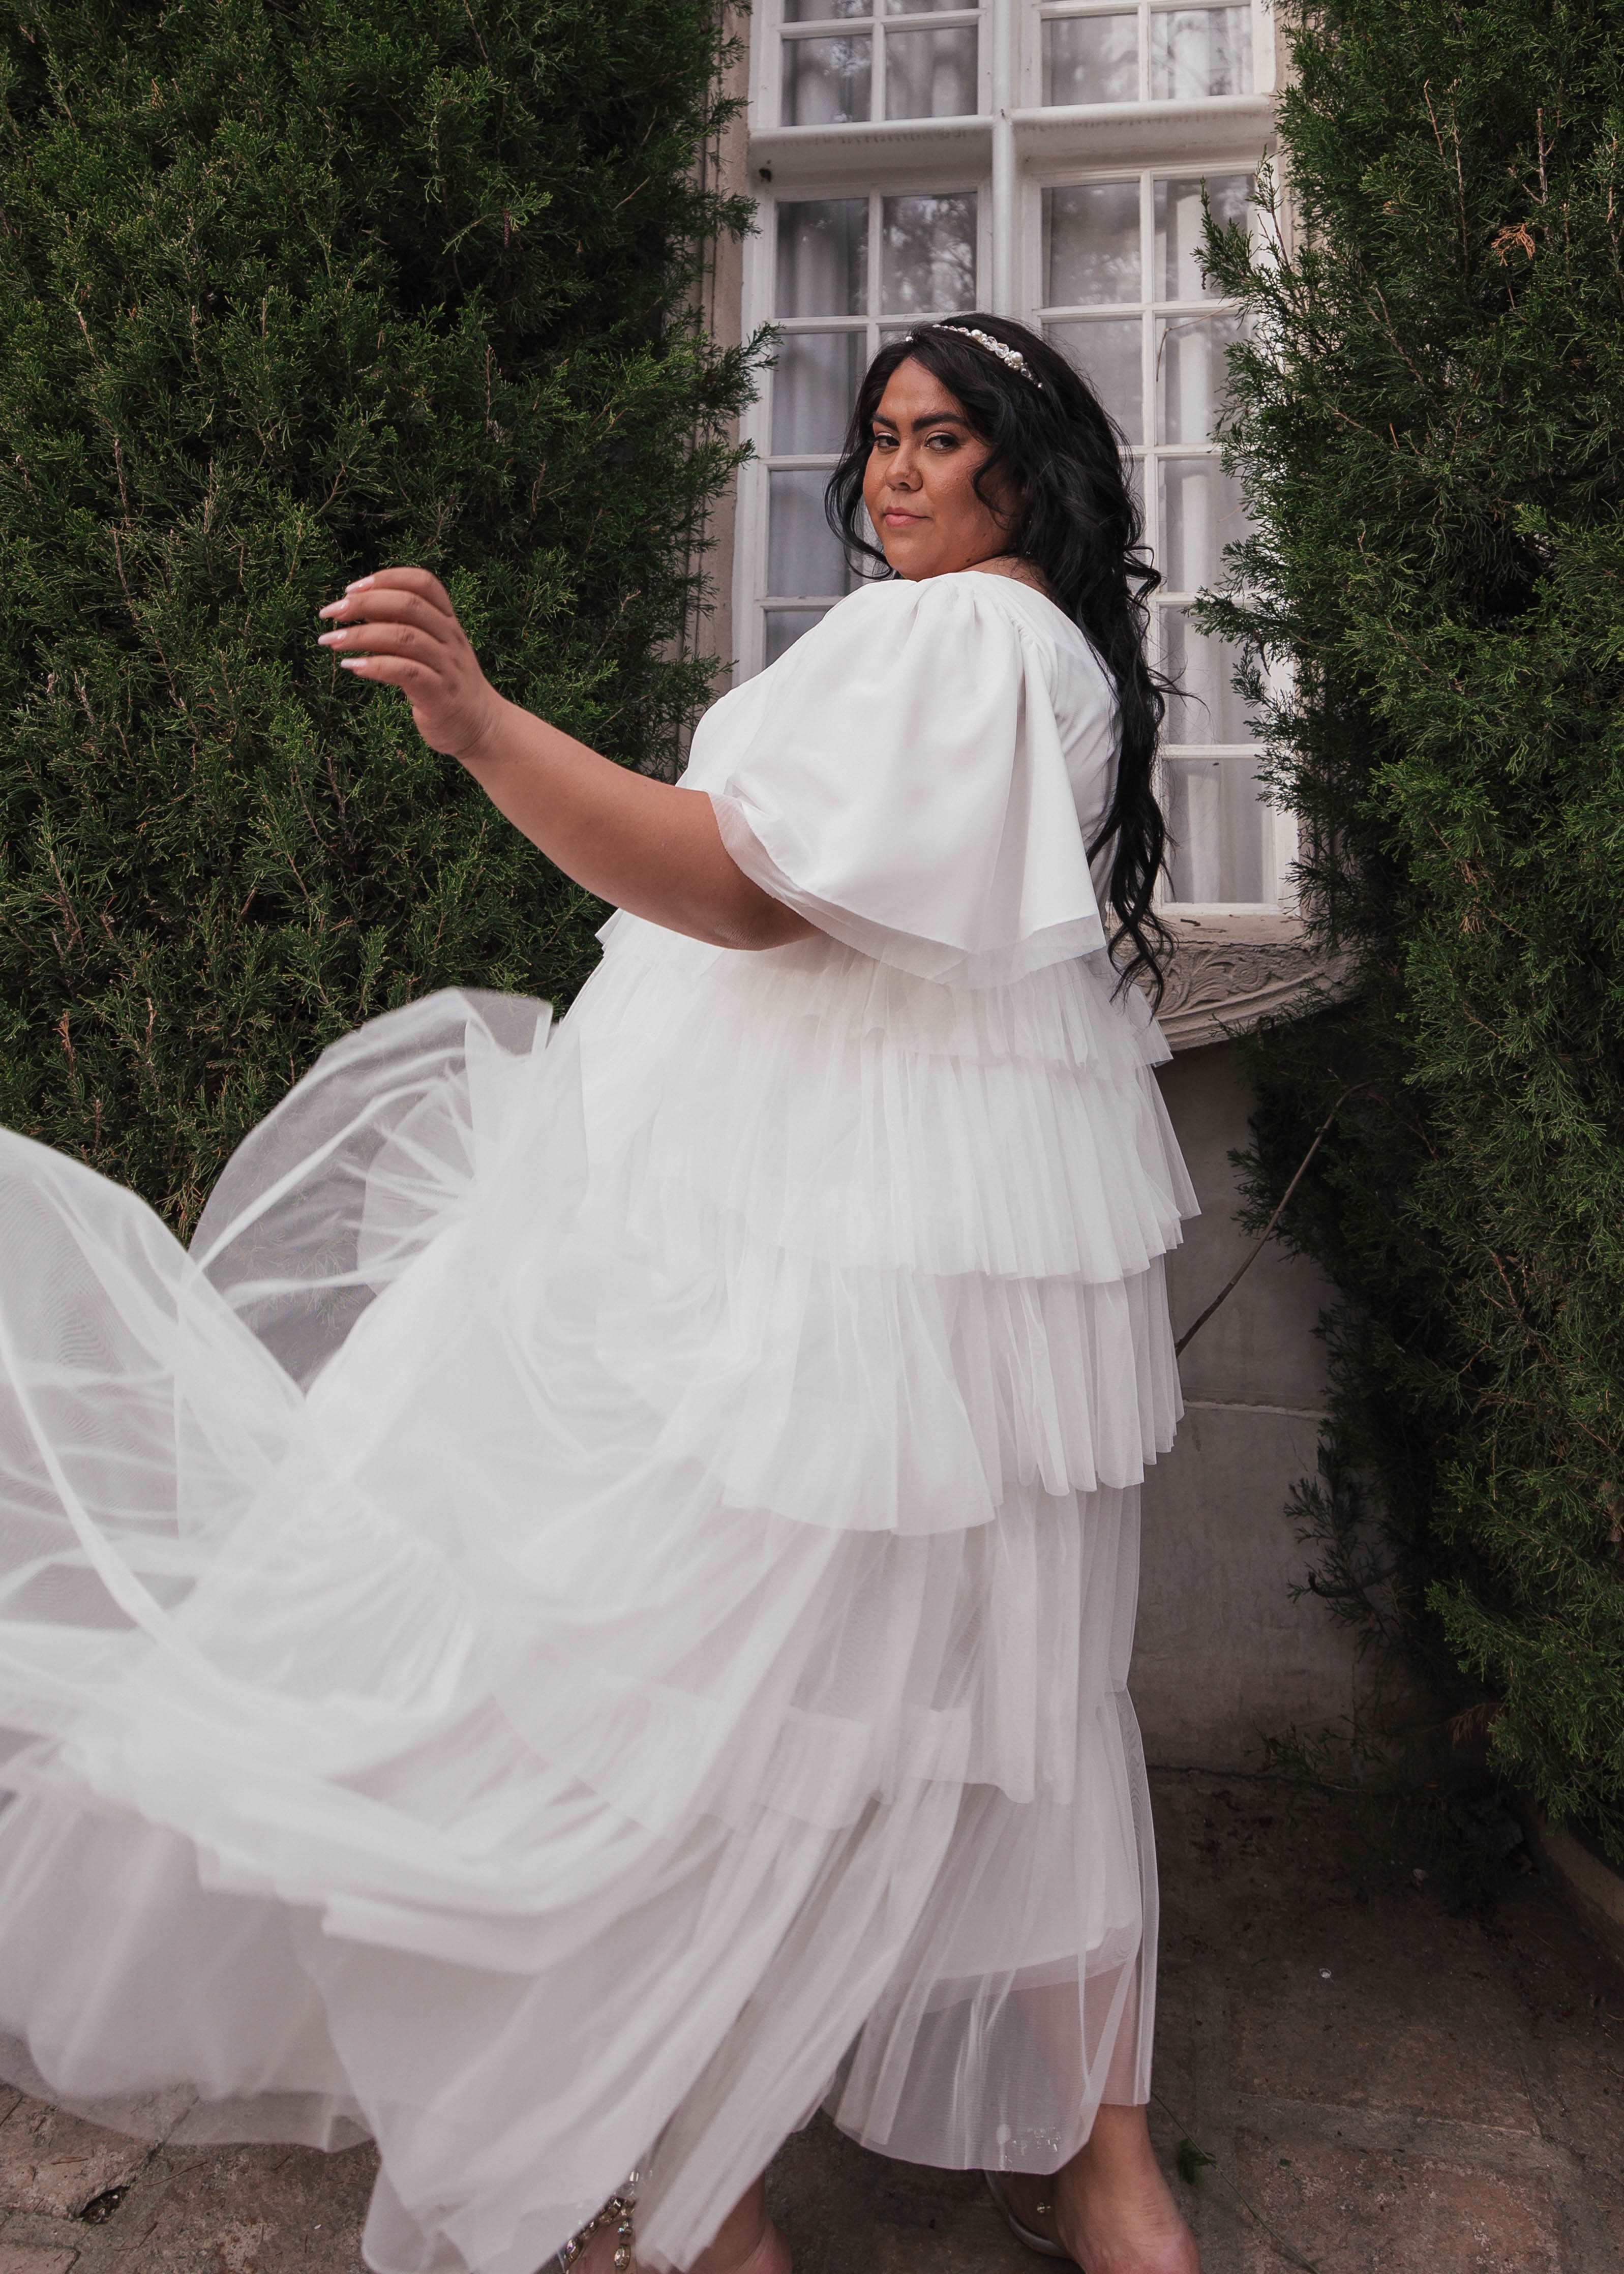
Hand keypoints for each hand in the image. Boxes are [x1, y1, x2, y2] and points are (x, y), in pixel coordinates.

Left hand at [318, 568, 503, 761]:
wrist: (481, 728)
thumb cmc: (445, 684)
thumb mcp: (431, 649)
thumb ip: (403, 625)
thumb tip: (358, 606)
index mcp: (448, 622)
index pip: (423, 583)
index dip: (386, 578)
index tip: (351, 589)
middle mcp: (450, 639)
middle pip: (409, 604)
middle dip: (364, 604)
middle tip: (331, 613)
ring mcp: (447, 666)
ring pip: (403, 637)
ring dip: (360, 636)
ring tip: (330, 641)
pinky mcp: (440, 695)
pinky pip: (405, 672)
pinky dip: (374, 666)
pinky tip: (351, 666)